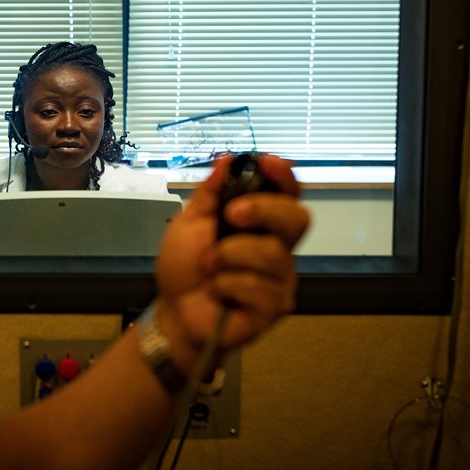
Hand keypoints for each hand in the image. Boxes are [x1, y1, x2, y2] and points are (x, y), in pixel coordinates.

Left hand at [153, 154, 309, 367]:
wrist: (173, 310)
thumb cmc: (183, 266)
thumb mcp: (189, 223)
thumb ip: (209, 194)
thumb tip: (226, 159)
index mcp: (259, 223)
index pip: (287, 195)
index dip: (284, 176)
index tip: (268, 162)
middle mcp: (277, 247)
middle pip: (297, 218)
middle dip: (264, 210)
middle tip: (232, 215)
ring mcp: (280, 277)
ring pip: (271, 254)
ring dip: (229, 256)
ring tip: (208, 266)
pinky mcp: (276, 306)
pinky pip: (259, 287)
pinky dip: (228, 285)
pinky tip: (218, 291)